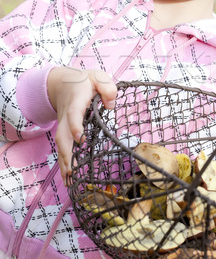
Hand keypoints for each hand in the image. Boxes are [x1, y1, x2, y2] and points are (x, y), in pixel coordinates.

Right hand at [47, 67, 116, 182]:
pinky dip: (64, 163)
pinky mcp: (64, 131)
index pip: (74, 114)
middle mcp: (66, 115)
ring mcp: (63, 124)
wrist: (61, 82)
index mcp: (76, 101)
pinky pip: (62, 147)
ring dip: (64, 163)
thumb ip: (107, 87)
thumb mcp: (98, 76)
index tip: (80, 139)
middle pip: (62, 135)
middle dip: (66, 153)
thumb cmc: (84, 81)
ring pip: (60, 144)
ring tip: (69, 181)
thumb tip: (111, 105)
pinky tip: (68, 177)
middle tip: (72, 170)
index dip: (75, 126)